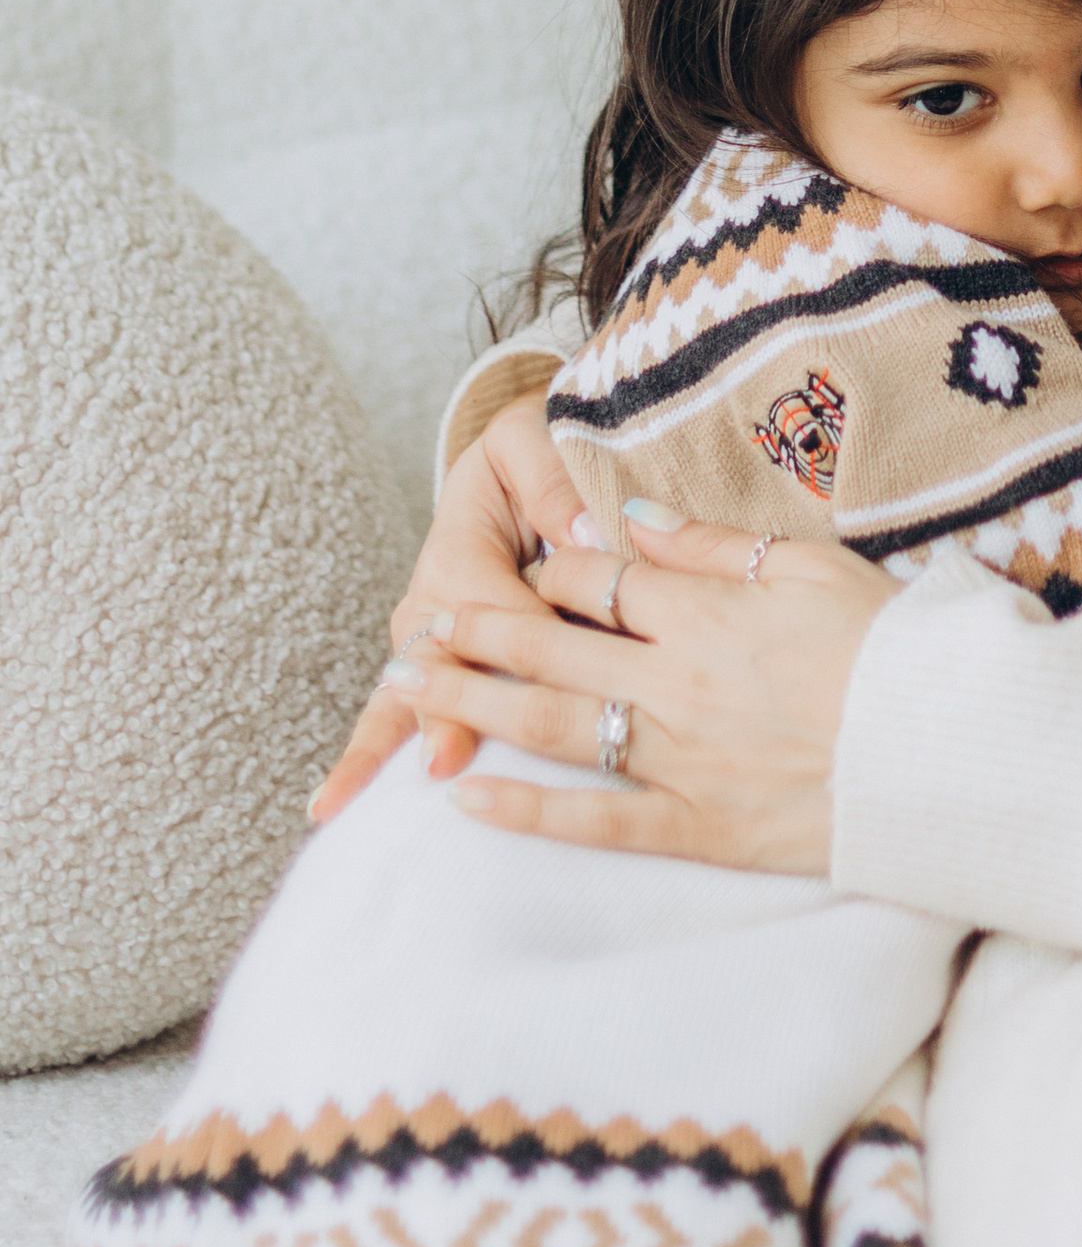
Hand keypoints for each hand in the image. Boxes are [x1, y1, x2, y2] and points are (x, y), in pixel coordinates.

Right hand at [309, 392, 589, 820]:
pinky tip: (335, 806)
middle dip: (441, 712)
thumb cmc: (531, 456)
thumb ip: (551, 479)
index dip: (518, 636)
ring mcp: (422, 641)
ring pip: (401, 699)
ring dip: (386, 747)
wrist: (515, 463)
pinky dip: (366, 758)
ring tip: (345, 802)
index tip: (537, 669)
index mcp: (460, 547)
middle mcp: (431, 602)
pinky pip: (395, 714)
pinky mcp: (428, 667)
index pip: (497, 607)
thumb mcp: (535, 440)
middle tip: (442, 760)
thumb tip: (581, 535)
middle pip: (436, 665)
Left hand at [376, 512, 898, 875]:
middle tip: (416, 629)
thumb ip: (718, 546)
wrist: (948, 751)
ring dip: (475, 704)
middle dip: (475, 633)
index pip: (599, 580)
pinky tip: (468, 799)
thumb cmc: (896, 649)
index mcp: (709, 611)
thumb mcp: (817, 568)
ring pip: (554, 724)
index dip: (548, 569)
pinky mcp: (698, 826)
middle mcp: (678, 680)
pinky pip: (595, 820)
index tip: (515, 565)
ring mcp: (682, 757)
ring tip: (412, 694)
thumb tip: (638, 519)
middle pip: (551, 646)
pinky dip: (527, 811)